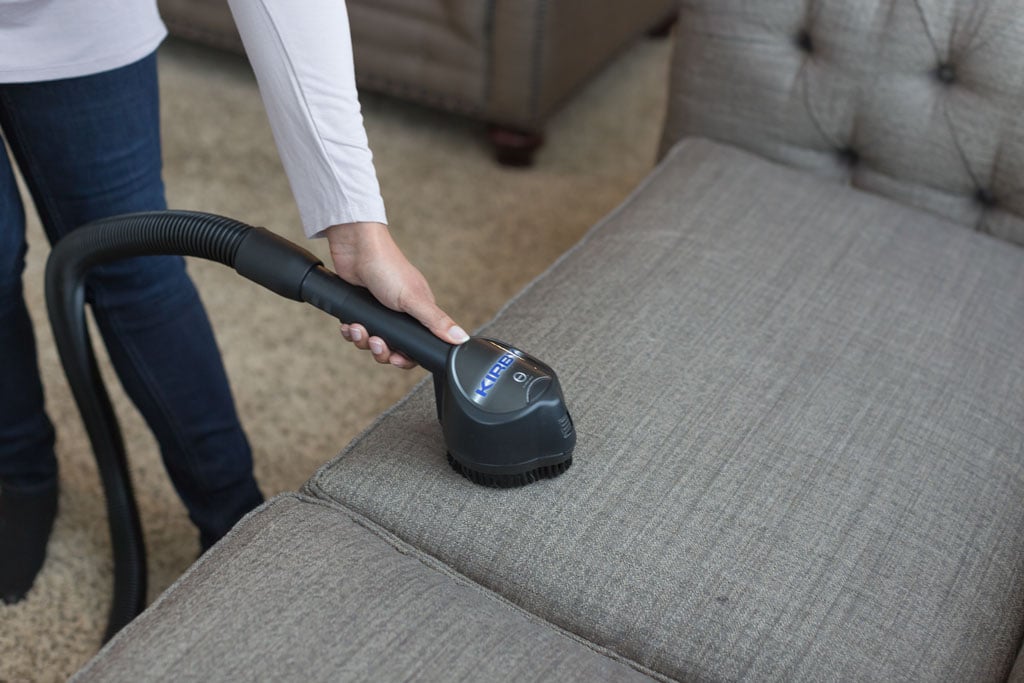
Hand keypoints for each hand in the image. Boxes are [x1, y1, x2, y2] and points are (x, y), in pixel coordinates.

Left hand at [325, 222, 468, 367]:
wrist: (355, 247)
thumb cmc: (387, 266)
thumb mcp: (413, 298)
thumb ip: (435, 321)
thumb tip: (462, 338)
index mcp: (418, 313)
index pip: (417, 346)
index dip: (406, 357)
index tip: (396, 359)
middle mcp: (400, 314)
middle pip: (392, 348)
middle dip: (381, 350)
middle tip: (376, 341)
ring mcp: (379, 312)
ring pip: (372, 341)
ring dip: (363, 340)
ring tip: (358, 328)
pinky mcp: (361, 309)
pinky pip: (356, 331)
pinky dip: (351, 331)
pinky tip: (349, 324)